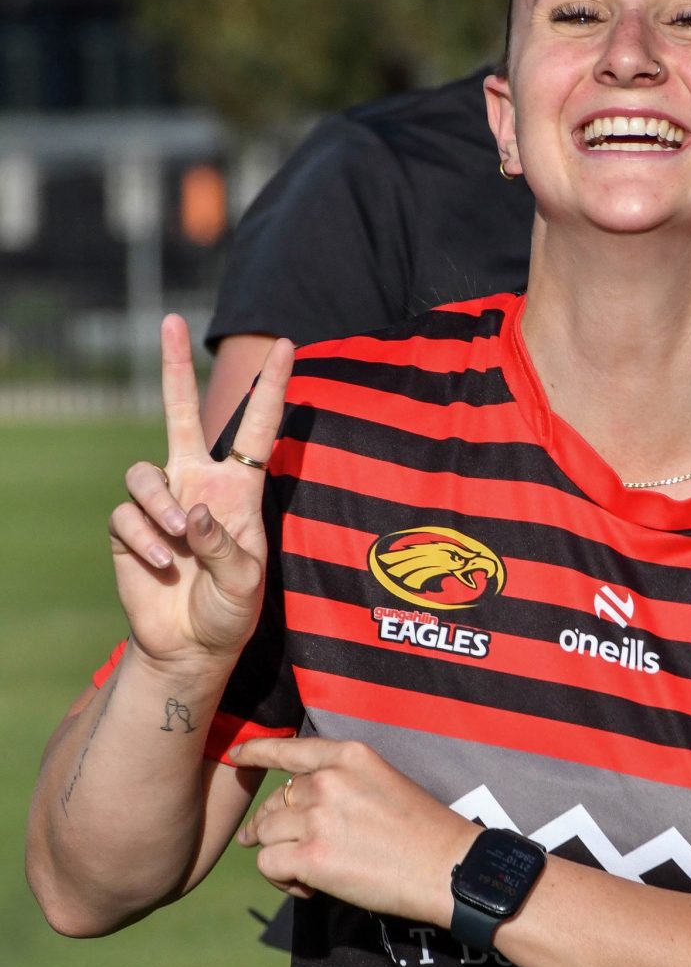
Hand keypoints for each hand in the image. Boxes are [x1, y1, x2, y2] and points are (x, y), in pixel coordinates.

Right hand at [108, 315, 292, 669]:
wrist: (191, 646)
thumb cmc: (230, 612)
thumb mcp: (246, 584)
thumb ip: (226, 547)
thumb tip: (191, 512)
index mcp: (239, 490)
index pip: (257, 429)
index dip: (272, 388)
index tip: (289, 345)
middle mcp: (197, 485)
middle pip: (181, 414)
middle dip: (173, 368)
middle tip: (170, 320)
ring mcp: (160, 504)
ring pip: (144, 472)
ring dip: (159, 504)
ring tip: (178, 541)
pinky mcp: (128, 528)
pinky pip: (126, 516)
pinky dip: (144, 540)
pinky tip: (162, 567)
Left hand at [231, 738, 476, 921]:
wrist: (447, 867)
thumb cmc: (424, 831)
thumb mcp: (384, 782)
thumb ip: (342, 783)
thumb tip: (297, 808)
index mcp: (350, 755)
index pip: (289, 749)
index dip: (256, 752)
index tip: (237, 757)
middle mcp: (329, 780)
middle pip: (275, 800)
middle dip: (274, 825)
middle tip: (293, 849)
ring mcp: (318, 817)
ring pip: (266, 832)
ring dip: (279, 854)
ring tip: (309, 873)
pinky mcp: (312, 856)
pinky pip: (269, 864)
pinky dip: (282, 879)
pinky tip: (309, 887)